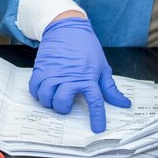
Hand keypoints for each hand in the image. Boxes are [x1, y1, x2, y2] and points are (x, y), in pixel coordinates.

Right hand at [29, 17, 130, 132]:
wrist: (67, 28)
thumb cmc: (86, 47)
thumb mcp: (102, 66)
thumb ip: (110, 88)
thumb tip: (123, 103)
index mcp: (88, 77)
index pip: (94, 102)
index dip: (96, 118)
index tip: (97, 128)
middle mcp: (70, 77)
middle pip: (62, 103)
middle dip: (64, 108)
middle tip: (66, 104)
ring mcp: (53, 72)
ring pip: (46, 97)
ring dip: (49, 102)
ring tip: (54, 98)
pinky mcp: (41, 68)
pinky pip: (34, 88)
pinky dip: (37, 93)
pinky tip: (43, 90)